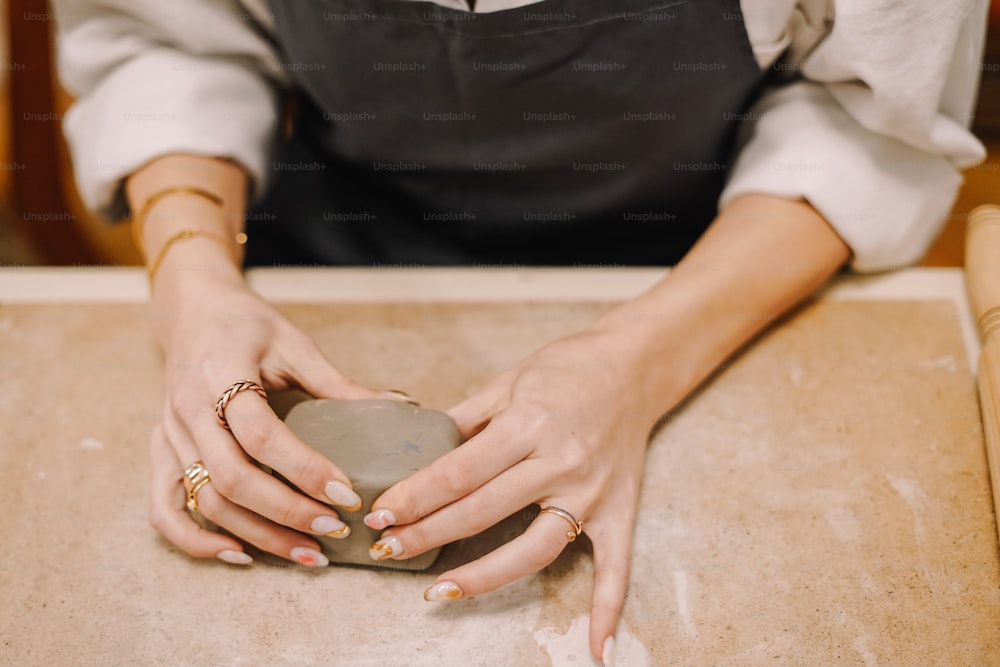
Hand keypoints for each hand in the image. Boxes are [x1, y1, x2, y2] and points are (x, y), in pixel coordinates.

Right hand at [147, 276, 387, 565]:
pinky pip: (165, 508)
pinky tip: (240, 554)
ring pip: (206, 501)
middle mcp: (188, 410)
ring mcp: (169, 435)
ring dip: (257, 535)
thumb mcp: (295, 344)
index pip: (262, 435)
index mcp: (222, 375)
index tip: (347, 495)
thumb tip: (400, 404)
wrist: (193, 311)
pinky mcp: (160, 451)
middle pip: (232, 478)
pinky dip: (196, 540)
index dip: (305, 470)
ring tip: (307, 552)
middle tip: (334, 529)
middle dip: (287, 513)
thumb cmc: (247, 325)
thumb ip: (338, 383)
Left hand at [365, 327, 666, 661]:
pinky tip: (596, 649)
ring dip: (482, 576)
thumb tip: (419, 451)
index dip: (415, 496)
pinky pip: (616, 566)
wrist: (636, 362)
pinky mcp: (618, 509)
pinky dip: (608, 608)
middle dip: (427, 533)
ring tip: (439, 591)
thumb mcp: (509, 379)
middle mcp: (560, 461)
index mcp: (529, 423)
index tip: (381, 513)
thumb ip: (466, 418)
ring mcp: (592, 491)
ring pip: (533, 549)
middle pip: (482, 511)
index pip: (460, 471)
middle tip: (387, 548)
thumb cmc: (567, 366)